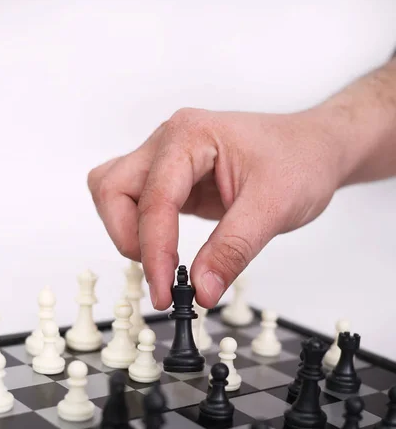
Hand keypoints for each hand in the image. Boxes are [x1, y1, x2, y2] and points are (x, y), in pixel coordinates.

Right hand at [88, 107, 343, 309]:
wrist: (314, 149)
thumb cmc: (300, 161)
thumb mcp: (273, 208)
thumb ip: (232, 250)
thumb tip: (201, 290)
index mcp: (191, 136)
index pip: (155, 199)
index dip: (155, 252)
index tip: (165, 292)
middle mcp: (169, 142)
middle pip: (113, 188)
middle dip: (129, 238)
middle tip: (161, 275)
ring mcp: (167, 160)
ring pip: (114, 194)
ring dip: (128, 233)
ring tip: (164, 262)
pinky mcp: (173, 181)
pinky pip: (135, 204)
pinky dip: (142, 231)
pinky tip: (167, 251)